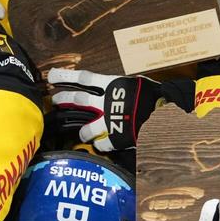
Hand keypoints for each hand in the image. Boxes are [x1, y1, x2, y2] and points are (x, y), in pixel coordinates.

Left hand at [49, 68, 163, 150]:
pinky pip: (102, 144)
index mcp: (114, 85)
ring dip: (83, 131)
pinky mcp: (117, 137)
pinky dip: (100, 144)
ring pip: (87, 128)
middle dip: (65, 99)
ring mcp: (111, 120)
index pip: (84, 78)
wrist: (167, 114)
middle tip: (56, 99)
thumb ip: (120, 86)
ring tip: (82, 133)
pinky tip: (101, 144)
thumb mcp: (137, 84)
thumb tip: (107, 86)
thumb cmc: (155, 95)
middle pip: (79, 99)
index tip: (52, 76)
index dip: (66, 77)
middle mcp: (108, 102)